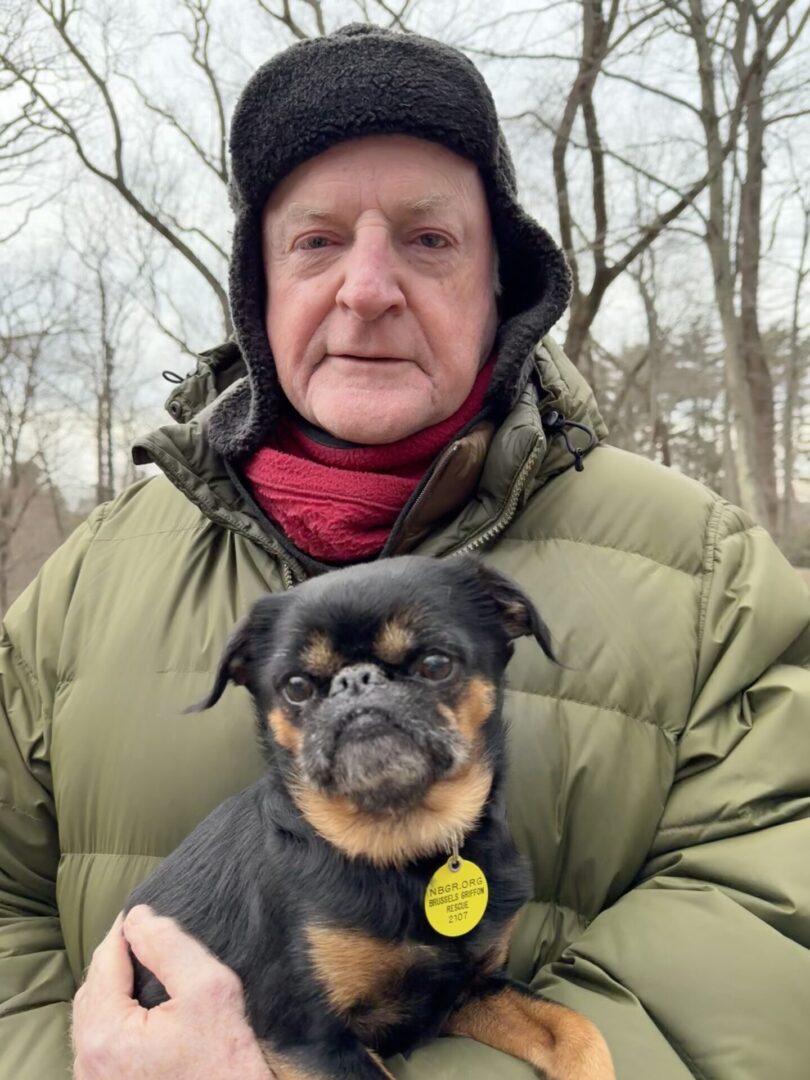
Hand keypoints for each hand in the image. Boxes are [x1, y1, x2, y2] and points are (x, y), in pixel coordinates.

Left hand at [72, 905, 274, 1079]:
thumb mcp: (207, 988)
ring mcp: (95, 1079)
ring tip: (140, 964)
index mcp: (105, 1033)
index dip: (125, 929)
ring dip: (112, 986)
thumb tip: (137, 917)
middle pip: (93, 987)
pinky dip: (112, 1016)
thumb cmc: (225, 1059)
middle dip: (116, 957)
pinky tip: (137, 1006)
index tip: (142, 909)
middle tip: (144, 935)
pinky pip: (97, 1043)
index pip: (105, 960)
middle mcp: (89, 1061)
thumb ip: (168, 945)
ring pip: (91, 1016)